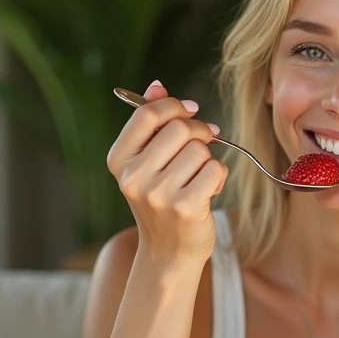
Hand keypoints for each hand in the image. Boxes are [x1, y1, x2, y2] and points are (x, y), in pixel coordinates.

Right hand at [106, 80, 227, 264]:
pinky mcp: (185, 207)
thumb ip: (151, 123)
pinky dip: (219, 177)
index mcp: (119, 160)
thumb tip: (157, 85)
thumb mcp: (149, 162)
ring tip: (198, 178)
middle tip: (203, 146)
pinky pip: (215, 169)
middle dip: (199, 132)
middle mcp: (133, 177)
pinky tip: (208, 191)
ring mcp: (158, 194)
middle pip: (179, 128)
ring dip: (208, 160)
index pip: (148, 114)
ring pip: (200, 150)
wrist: (169, 252)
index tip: (191, 111)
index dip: (175, 106)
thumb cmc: (163, 200)